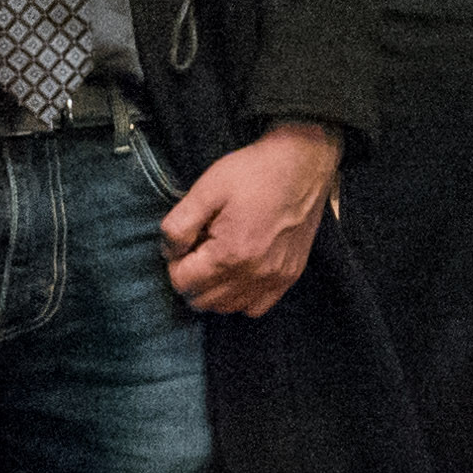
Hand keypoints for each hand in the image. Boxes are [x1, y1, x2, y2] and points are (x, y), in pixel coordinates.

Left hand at [162, 118, 341, 316]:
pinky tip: (239, 274)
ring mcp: (275, 279)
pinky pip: (255, 308)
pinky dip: (241, 298)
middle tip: (199, 249)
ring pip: (227, 308)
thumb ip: (179, 226)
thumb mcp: (206, 189)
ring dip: (214, 291)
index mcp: (230, 254)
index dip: (175, 263)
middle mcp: (254, 275)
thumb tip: (170, 253)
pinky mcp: (289, 277)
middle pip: (203, 301)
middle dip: (192, 279)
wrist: (302, 164)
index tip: (185, 243)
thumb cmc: (253, 173)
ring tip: (218, 260)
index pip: (182, 282)